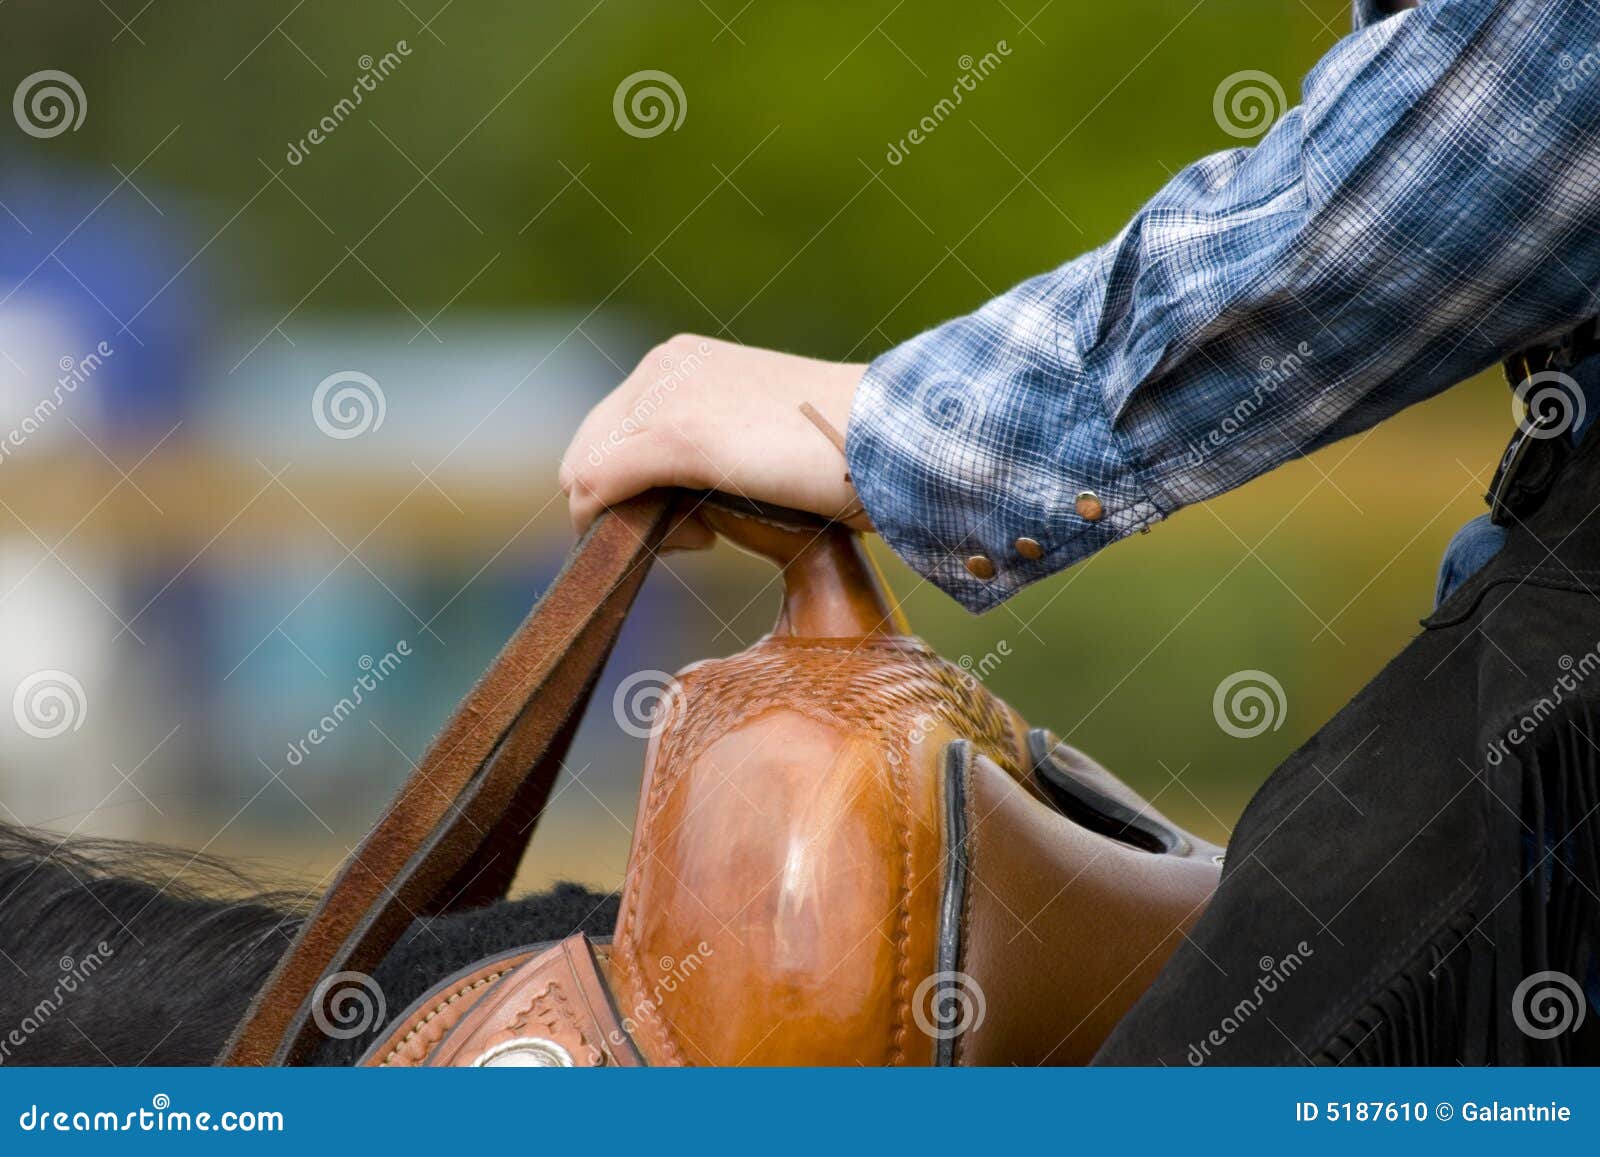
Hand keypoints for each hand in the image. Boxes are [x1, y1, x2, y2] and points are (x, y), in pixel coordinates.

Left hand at [559, 335, 867, 549]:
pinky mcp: (676, 437)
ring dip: (628, 521)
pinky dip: (621, 526)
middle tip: (696, 537)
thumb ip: (711, 455)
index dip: (631, 486)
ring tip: (703, 538)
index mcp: (682, 361)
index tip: (692, 518)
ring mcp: (665, 398)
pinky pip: (599, 487)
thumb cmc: (848, 450)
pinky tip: (698, 541)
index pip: (610, 431)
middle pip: (586, 452)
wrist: (895, 436)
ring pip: (584, 473)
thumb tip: (673, 508)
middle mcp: (663, 367)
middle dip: (622, 506)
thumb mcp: (761, 441)